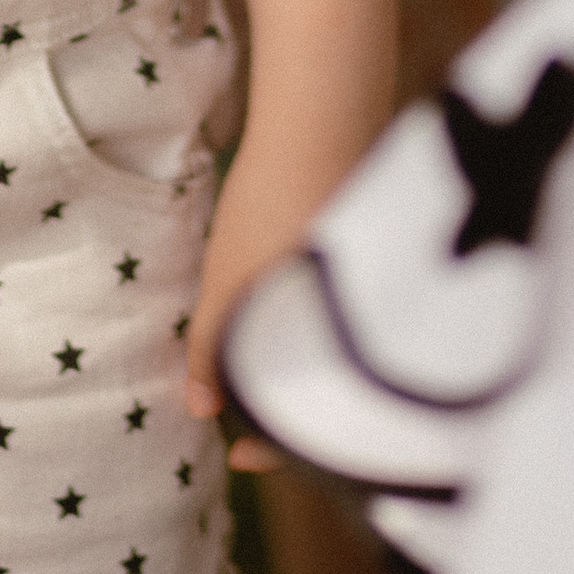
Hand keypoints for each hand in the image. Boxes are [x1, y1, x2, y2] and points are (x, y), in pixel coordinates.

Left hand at [183, 133, 340, 473]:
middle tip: (247, 415)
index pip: (307, 422)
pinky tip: (286, 309)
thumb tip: (201, 408)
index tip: (236, 455)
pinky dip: (314, 325)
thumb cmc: (273, 203)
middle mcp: (363, 326)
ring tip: (256, 361)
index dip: (271, 448)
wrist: (323, 118)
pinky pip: (343, 315)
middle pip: (326, 390)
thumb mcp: (227, 282)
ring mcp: (372, 291)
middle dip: (289, 408)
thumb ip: (212, 350)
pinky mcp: (372, 261)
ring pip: (335, 351)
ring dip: (300, 363)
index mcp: (332, 339)